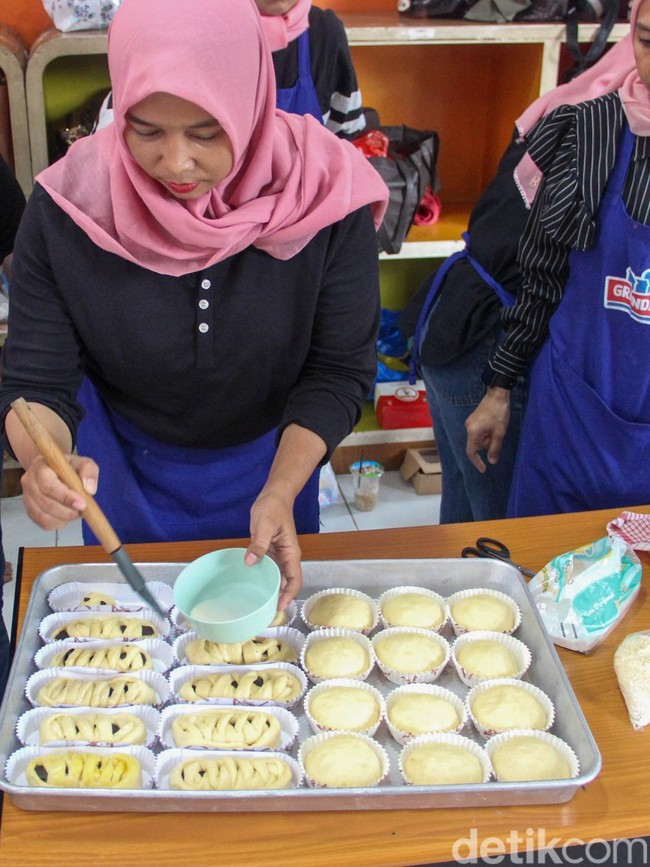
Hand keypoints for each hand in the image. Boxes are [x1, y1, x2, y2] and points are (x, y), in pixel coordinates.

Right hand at [20, 454, 98, 530]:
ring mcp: (27, 497)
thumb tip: (90, 490)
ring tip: (76, 512)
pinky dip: (58, 523)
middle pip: (45, 503)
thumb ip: (89, 472)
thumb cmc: (69, 467)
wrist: (53, 470)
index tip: (82, 504)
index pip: (48, 485)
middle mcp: (29, 482)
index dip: (65, 497)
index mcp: (40, 467)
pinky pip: (43, 523)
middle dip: (67, 511)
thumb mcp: (83, 463)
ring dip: (64, 518)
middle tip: (83, 510)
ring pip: (43, 516)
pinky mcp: (30, 510)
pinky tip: (67, 515)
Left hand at [245, 488, 301, 609]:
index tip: (278, 607)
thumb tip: (250, 563)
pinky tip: (253, 585)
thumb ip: (259, 544)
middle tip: (265, 612)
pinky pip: (268, 569)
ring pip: (277, 577)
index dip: (289, 595)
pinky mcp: (269, 551)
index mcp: (291, 552)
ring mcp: (278, 555)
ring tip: (259, 603)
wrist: (273, 496)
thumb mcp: (265, 525)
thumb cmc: (272, 508)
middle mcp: (286, 557)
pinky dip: (263, 578)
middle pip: (287, 582)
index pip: (295, 579)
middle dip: (279, 597)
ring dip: (271, 590)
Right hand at [465, 386, 510, 472]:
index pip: (472, 452)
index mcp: (473, 432)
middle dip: (487, 444)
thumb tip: (492, 461)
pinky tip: (494, 425)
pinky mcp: (473, 419)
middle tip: (498, 435)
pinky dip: (486, 433)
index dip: (477, 462)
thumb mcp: (499, 433)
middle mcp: (468, 428)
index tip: (483, 470)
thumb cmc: (499, 414)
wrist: (497, 394)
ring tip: (497, 428)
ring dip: (488, 438)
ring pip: (478, 438)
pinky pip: (478, 432)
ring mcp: (470, 423)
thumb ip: (494, 448)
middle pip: (476, 445)